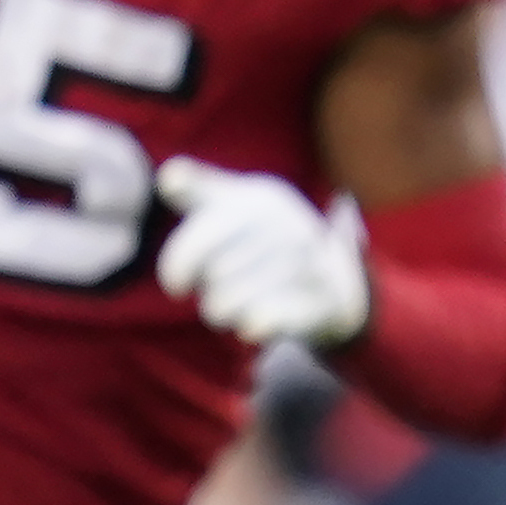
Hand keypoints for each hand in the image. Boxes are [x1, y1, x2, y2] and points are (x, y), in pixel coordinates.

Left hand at [154, 162, 371, 347]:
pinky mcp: (320, 304)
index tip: (174, 285)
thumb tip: (169, 178)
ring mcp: (310, 267)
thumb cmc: (264, 241)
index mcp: (263, 202)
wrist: (336, 283)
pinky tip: (255, 323)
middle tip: (226, 287)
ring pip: (228, 304)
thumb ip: (196, 188)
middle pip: (214, 276)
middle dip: (210, 290)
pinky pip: (259, 323)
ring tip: (240, 302)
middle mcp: (290, 230)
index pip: (205, 235)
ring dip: (226, 311)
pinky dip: (250, 326)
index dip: (178, 262)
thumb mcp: (232, 206)